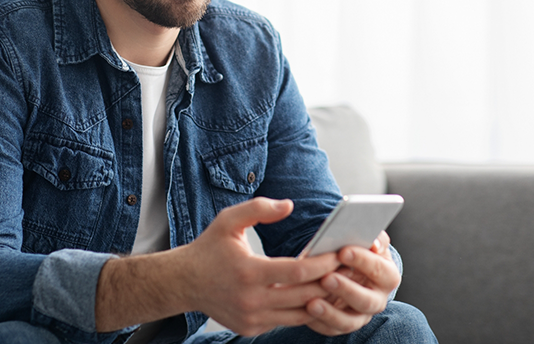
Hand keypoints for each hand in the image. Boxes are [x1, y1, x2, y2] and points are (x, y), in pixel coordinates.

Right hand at [183, 197, 340, 335]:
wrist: (183, 282)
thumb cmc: (209, 248)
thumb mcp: (229, 220)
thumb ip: (259, 209)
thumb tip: (289, 205)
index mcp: (249, 272)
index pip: (298, 271)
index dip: (324, 263)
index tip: (341, 252)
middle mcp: (252, 300)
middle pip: (305, 295)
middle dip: (330, 281)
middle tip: (350, 268)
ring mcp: (252, 318)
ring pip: (300, 315)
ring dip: (321, 299)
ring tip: (340, 282)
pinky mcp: (251, 328)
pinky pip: (286, 321)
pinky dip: (302, 309)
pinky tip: (316, 295)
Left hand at [304, 231, 400, 335]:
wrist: (348, 268)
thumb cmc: (357, 250)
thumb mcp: (367, 239)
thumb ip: (373, 236)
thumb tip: (374, 242)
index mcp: (387, 276)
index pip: (380, 270)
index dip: (362, 261)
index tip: (343, 251)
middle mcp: (377, 299)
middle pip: (366, 300)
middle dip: (346, 289)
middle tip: (327, 278)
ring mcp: (361, 316)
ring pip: (349, 321)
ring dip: (331, 313)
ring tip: (312, 303)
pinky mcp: (343, 326)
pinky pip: (332, 329)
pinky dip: (319, 322)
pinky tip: (306, 311)